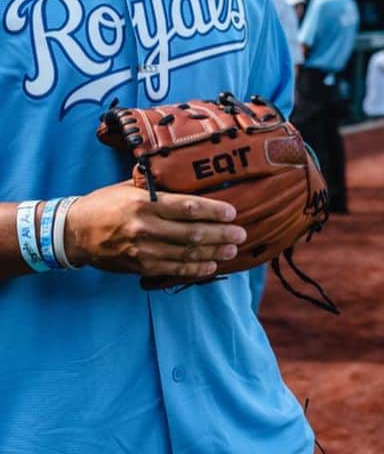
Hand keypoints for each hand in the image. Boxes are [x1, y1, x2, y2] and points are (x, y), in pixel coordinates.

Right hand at [65, 183, 247, 282]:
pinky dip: (195, 270)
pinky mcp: (140, 266)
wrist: (74, 231)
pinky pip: (173, 270)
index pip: (187, 207)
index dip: (213, 211)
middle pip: (192, 233)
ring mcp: (143, 250)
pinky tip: (211, 266)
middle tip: (240, 234)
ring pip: (186, 254)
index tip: (232, 212)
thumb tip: (192, 183)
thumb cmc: (106, 203)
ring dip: (213, 253)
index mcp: (145, 203)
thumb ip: (159, 189)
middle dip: (220, 234)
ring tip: (232, 250)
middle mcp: (145, 227)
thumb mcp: (131, 188)